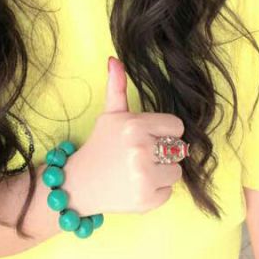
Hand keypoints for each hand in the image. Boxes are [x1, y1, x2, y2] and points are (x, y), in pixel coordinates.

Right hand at [61, 56, 184, 215]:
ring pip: (176, 171)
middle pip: (178, 149)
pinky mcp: (146, 200)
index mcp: (135, 125)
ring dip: (162, 172)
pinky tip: (136, 186)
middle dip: (163, 151)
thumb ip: (117, 86)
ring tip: (138, 170)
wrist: (79, 183)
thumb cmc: (100, 145)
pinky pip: (168, 191)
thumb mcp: (110, 114)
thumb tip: (114, 58)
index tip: (147, 136)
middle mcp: (141, 150)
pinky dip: (156, 191)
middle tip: (140, 155)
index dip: (163, 131)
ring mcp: (144, 177)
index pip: (176, 127)